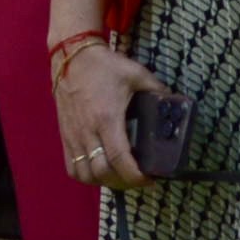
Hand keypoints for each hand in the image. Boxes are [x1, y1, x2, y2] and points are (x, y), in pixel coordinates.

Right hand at [57, 34, 166, 192]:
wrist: (71, 57)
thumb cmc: (104, 66)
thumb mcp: (136, 74)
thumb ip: (157, 89)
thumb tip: (174, 102)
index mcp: (106, 118)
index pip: (119, 158)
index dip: (135, 176)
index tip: (150, 179)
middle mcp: (88, 131)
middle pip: (102, 172)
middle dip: (123, 183)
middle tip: (139, 179)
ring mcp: (74, 136)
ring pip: (85, 174)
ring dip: (104, 182)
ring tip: (120, 177)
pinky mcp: (65, 136)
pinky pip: (72, 167)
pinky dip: (86, 176)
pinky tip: (99, 171)